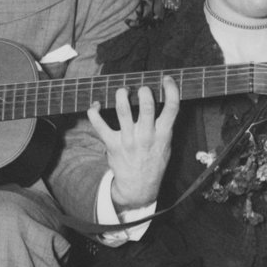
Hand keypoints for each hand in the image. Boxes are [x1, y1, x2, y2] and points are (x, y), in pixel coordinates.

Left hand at [87, 78, 179, 219]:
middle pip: (147, 106)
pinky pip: (99, 124)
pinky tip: (96, 105)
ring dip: (121, 94)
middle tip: (141, 89)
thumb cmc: (153, 162)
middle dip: (144, 91)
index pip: (172, 108)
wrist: (138, 187)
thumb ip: (165, 126)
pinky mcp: (112, 144)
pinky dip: (94, 111)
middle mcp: (146, 136)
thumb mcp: (166, 146)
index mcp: (163, 134)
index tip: (166, 79)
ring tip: (122, 91)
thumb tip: (164, 101)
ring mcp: (128, 140)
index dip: (171, 89)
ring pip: (123, 110)